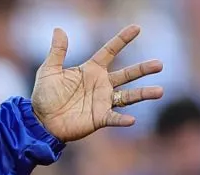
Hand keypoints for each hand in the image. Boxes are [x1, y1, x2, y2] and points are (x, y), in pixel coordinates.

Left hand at [31, 25, 163, 141]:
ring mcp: (102, 101)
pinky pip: (113, 118)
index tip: (137, 28)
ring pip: (128, 96)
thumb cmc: (44, 96)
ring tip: (159, 91)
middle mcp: (101, 84)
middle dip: (143, 69)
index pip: (110, 51)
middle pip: (127, 74)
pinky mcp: (99, 118)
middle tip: (159, 64)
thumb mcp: (49, 71)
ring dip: (143, 93)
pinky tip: (131, 119)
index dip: (122, 40)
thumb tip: (58, 29)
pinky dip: (122, 119)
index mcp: (91, 70)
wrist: (40, 121)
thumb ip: (57, 51)